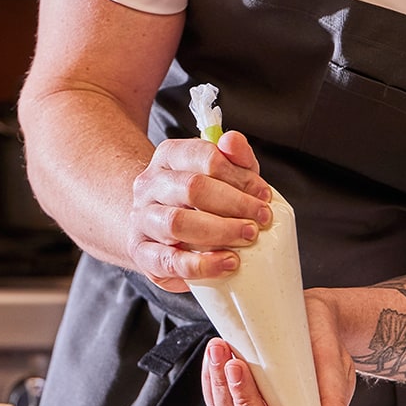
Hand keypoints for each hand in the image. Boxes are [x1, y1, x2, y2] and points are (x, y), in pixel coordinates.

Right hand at [127, 130, 272, 292]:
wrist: (158, 227)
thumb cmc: (198, 200)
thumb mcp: (221, 174)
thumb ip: (234, 157)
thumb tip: (232, 141)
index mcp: (168, 156)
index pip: (203, 155)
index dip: (238, 175)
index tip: (263, 194)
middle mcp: (149, 184)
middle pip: (191, 187)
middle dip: (234, 204)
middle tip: (261, 219)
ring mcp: (141, 218)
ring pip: (177, 223)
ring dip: (220, 231)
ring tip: (247, 237)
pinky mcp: (141, 252)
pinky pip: (168, 260)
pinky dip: (202, 264)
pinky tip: (228, 262)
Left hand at [199, 294, 355, 405]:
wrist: (311, 314)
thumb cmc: (324, 343)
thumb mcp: (336, 366)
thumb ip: (335, 401)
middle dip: (244, 403)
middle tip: (239, 369)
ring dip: (223, 388)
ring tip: (223, 353)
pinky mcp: (236, 395)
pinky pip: (217, 402)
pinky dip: (212, 380)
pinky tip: (217, 356)